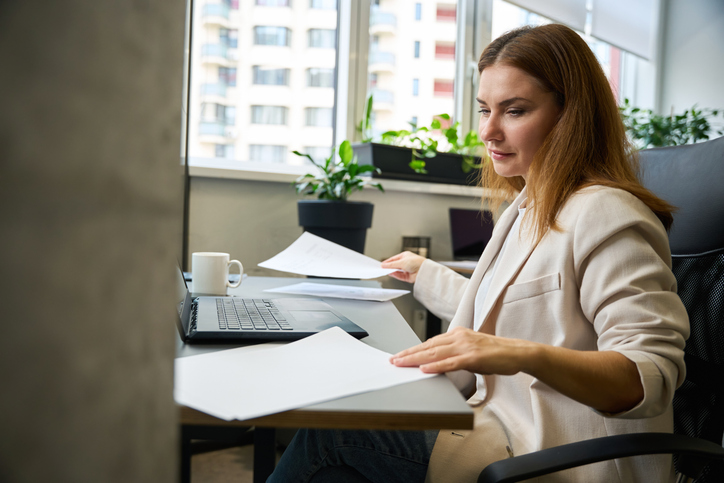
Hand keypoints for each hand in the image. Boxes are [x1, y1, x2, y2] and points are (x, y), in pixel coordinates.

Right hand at [381, 251, 425, 282]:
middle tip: (382, 268)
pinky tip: (391, 274)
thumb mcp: (401, 262)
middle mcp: (406, 263)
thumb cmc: (416, 262)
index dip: (388, 261)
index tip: (382, 264)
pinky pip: (399, 276)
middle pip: (395, 265)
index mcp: (405, 256)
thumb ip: (391, 264)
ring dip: (392, 271)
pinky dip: (395, 275)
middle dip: (389, 267)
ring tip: (385, 271)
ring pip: (397, 271)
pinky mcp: (408, 277)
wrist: (424, 270)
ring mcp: (407, 270)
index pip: (394, 259)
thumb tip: (384, 265)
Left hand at [390, 327, 532, 375]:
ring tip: (401, 364)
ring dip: (416, 359)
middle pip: (428, 346)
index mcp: (458, 333)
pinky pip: (451, 363)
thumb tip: (437, 361)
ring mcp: (466, 346)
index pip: (430, 342)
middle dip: (409, 354)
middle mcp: (459, 337)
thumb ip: (454, 353)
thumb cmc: (496, 353)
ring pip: (435, 353)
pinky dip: (436, 366)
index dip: (414, 349)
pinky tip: (425, 369)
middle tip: (393, 360)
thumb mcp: (471, 349)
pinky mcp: (473, 358)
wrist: (518, 352)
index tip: (400, 355)